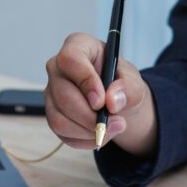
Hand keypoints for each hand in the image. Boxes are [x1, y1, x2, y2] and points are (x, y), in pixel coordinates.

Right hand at [45, 32, 157, 156]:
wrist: (116, 101)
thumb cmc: (121, 84)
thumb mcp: (134, 83)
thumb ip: (128, 89)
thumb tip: (113, 101)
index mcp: (78, 47)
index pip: (70, 59)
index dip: (85, 81)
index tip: (102, 101)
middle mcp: (58, 68)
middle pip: (63, 94)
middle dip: (89, 116)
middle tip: (116, 123)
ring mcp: (51, 92)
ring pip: (59, 119)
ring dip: (88, 131)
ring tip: (112, 129)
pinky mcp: (52, 114)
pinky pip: (62, 133)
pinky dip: (84, 140)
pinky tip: (100, 134)